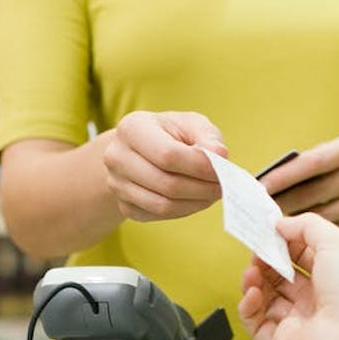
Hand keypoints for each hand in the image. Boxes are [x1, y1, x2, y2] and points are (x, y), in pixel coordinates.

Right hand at [104, 111, 227, 221]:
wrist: (141, 150)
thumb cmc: (170, 134)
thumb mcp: (190, 124)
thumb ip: (208, 137)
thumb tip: (219, 157)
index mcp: (132, 128)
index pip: (168, 155)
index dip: (199, 166)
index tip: (222, 170)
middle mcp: (116, 156)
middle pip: (166, 184)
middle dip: (201, 188)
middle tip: (222, 186)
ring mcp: (116, 184)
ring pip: (162, 205)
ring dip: (195, 203)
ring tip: (211, 193)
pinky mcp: (123, 205)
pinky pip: (157, 216)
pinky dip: (182, 210)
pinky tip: (194, 199)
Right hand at [238, 213, 338, 339]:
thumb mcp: (335, 241)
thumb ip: (306, 226)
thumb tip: (279, 223)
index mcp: (331, 277)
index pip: (301, 256)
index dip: (283, 243)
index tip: (266, 231)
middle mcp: (315, 299)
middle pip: (280, 276)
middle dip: (264, 261)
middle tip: (256, 250)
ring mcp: (297, 321)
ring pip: (264, 298)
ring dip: (253, 280)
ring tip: (252, 271)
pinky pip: (255, 323)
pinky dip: (248, 306)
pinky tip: (252, 293)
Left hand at [260, 136, 338, 234]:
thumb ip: (316, 162)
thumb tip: (276, 180)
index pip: (311, 163)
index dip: (284, 176)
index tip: (261, 187)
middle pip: (313, 192)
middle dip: (283, 203)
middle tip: (261, 211)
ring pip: (323, 215)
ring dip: (297, 221)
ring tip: (276, 224)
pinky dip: (319, 234)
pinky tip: (303, 235)